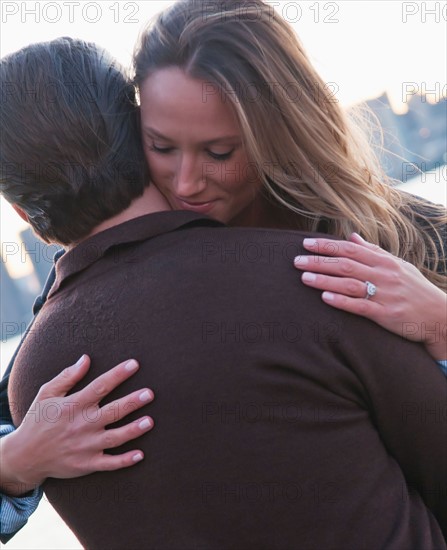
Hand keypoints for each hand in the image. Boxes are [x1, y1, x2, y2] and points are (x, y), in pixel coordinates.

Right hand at [1, 355, 153, 494]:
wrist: (24, 456)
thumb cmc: (39, 420)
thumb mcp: (47, 394)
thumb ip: (67, 377)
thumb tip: (86, 358)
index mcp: (74, 405)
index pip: (100, 386)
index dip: (118, 375)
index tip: (134, 364)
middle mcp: (82, 425)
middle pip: (112, 411)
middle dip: (132, 402)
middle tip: (149, 393)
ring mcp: (86, 446)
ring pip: (115, 438)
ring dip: (133, 430)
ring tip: (150, 421)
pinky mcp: (87, 464)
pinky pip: (109, 463)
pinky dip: (124, 461)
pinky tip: (140, 455)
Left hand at [294, 233, 446, 360]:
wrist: (440, 316)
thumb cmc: (415, 289)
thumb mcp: (398, 266)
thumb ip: (373, 252)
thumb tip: (351, 236)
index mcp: (385, 262)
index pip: (350, 249)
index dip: (327, 245)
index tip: (306, 243)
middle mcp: (384, 275)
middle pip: (345, 265)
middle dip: (319, 261)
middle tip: (296, 260)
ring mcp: (385, 295)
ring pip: (350, 284)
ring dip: (325, 280)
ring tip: (304, 277)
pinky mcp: (387, 315)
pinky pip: (361, 306)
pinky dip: (342, 301)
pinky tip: (324, 298)